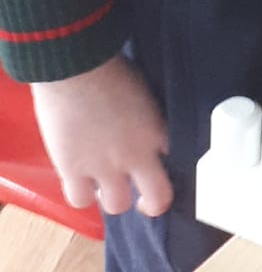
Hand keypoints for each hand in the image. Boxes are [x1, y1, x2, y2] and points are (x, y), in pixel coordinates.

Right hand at [32, 54, 172, 216]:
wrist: (75, 66)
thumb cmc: (110, 66)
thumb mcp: (144, 90)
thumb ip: (149, 115)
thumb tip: (147, 122)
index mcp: (158, 131)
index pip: (178, 163)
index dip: (170, 167)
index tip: (163, 167)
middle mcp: (135, 155)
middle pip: (157, 198)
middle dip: (152, 201)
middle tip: (144, 197)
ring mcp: (103, 166)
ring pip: (116, 205)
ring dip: (113, 197)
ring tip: (107, 185)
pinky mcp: (72, 169)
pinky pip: (80, 200)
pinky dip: (82, 194)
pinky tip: (81, 181)